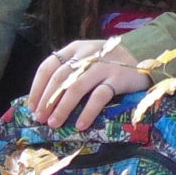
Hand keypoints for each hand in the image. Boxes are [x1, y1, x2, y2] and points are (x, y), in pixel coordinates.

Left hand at [27, 37, 149, 128]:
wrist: (143, 56)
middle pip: (60, 78)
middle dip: (47, 100)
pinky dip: (88, 111)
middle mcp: (87, 55)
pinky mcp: (118, 78)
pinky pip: (100, 96)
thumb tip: (44, 100)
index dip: (37, 87)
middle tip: (41, 119)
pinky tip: (81, 125)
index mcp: (75, 49)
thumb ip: (69, 71)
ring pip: (76, 87)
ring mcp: (103, 66)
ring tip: (55, 124)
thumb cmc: (108, 63)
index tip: (32, 106)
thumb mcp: (86, 59)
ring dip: (62, 107)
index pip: (48, 66)